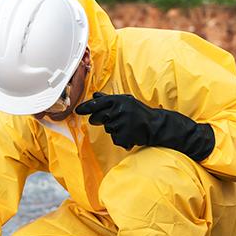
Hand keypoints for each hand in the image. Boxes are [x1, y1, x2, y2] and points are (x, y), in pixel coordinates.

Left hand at [76, 91, 215, 159]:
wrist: (158, 125)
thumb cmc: (140, 113)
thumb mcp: (126, 102)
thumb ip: (110, 100)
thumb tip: (95, 96)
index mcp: (120, 100)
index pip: (98, 103)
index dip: (87, 107)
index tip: (77, 110)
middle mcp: (120, 110)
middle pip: (99, 118)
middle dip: (100, 120)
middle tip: (113, 120)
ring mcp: (123, 123)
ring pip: (109, 130)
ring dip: (116, 130)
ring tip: (129, 127)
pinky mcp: (126, 135)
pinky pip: (116, 139)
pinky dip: (122, 139)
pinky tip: (131, 135)